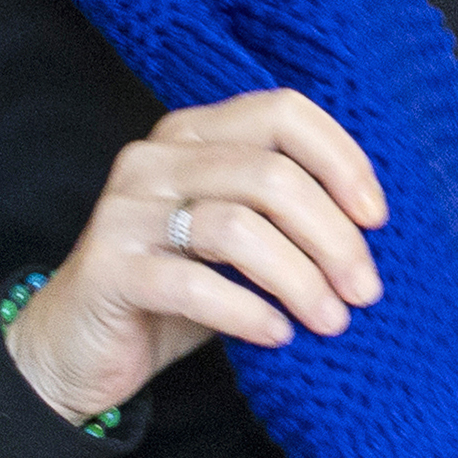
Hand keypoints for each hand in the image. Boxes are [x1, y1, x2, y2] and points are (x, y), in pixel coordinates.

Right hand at [5, 90, 387, 426]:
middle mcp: (156, 159)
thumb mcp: (240, 241)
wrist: (80, 345)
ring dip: (299, 279)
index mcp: (194, 133)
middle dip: (333, 237)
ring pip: (237, 228)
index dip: (341, 160)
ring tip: (330, 320)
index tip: (376, 220)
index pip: (283, 112)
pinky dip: (248, 312)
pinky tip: (278, 335)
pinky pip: (193, 283)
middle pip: (271, 176)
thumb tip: (374, 226)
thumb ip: (290, 215)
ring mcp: (126, 210)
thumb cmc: (178, 289)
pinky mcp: (109, 268)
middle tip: (364, 291)